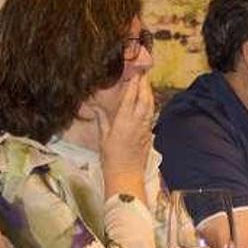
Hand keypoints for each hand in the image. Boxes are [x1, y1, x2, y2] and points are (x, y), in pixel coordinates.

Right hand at [95, 73, 154, 200]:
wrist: (126, 174)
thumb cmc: (111, 157)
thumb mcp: (103, 137)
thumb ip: (102, 119)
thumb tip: (95, 106)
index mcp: (124, 121)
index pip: (131, 97)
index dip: (134, 83)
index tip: (135, 72)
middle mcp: (137, 122)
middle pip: (144, 98)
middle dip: (145, 84)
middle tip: (144, 73)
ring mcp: (145, 127)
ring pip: (150, 106)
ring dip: (149, 93)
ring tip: (147, 83)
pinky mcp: (149, 134)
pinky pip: (151, 115)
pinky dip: (150, 105)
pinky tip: (148, 102)